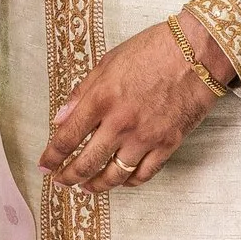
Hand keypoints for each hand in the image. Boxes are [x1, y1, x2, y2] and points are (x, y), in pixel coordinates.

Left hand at [39, 15, 231, 192]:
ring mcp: (145, 137)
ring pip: (115, 175)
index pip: (68, 137)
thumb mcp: (107, 63)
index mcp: (101, 99)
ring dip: (96, 185)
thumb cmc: (152, 50)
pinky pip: (144, 174)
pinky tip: (119, 181)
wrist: (196, 53)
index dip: (52, 155)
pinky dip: (129, 182)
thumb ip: (81, 93)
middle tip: (60, 181)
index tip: (44, 164)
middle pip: (87, 161)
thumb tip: (59, 118)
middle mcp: (120, 123)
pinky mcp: (168, 144)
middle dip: (69, 176)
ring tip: (86, 188)